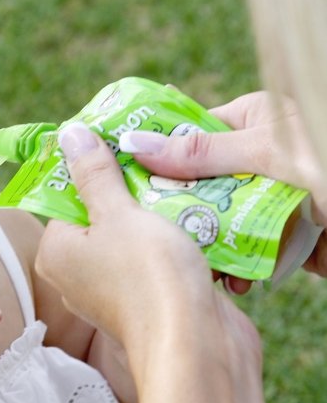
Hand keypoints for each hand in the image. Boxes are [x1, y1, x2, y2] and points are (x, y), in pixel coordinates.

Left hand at [35, 125, 260, 389]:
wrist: (198, 347)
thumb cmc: (149, 276)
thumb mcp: (119, 212)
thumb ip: (95, 174)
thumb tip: (70, 135)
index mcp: (56, 252)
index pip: (66, 197)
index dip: (94, 169)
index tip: (122, 144)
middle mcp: (79, 274)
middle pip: (103, 213)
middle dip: (135, 189)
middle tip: (161, 161)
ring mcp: (116, 290)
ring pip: (137, 234)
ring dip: (164, 213)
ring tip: (186, 187)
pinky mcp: (152, 300)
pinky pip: (161, 258)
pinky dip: (180, 241)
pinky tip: (202, 222)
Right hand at [117, 90, 326, 277]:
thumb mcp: (270, 154)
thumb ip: (203, 154)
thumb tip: (133, 144)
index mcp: (255, 119)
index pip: (189, 133)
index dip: (154, 153)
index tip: (116, 174)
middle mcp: (260, 157)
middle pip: (197, 183)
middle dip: (177, 210)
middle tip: (146, 231)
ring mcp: (271, 200)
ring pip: (217, 221)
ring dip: (204, 244)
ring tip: (192, 264)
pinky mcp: (286, 238)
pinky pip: (246, 251)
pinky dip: (236, 267)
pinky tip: (231, 282)